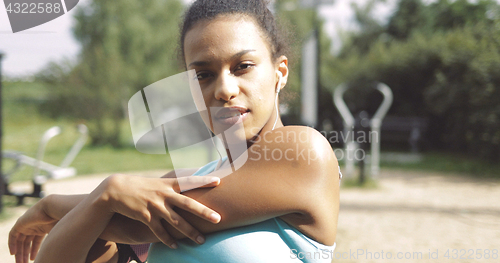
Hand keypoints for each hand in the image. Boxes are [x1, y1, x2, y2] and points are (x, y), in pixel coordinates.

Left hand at [8, 197, 57, 262]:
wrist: (53, 208)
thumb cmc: (59, 220)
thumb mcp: (57, 234)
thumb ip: (53, 242)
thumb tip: (55, 253)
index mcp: (43, 228)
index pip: (35, 242)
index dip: (34, 251)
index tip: (33, 259)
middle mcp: (34, 226)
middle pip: (27, 242)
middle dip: (25, 254)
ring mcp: (27, 225)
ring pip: (20, 241)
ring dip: (19, 252)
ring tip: (19, 262)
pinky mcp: (20, 223)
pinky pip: (12, 235)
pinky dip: (12, 244)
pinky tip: (13, 253)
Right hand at [102, 174, 220, 247]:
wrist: (116, 190)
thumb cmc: (141, 186)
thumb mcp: (158, 182)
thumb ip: (174, 185)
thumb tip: (190, 183)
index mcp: (168, 184)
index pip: (189, 181)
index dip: (203, 181)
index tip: (218, 181)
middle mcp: (164, 194)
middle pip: (188, 204)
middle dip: (204, 212)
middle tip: (218, 219)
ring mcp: (155, 206)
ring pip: (176, 222)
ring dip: (190, 232)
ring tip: (201, 240)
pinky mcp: (145, 216)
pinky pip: (159, 231)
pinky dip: (168, 240)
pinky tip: (176, 246)